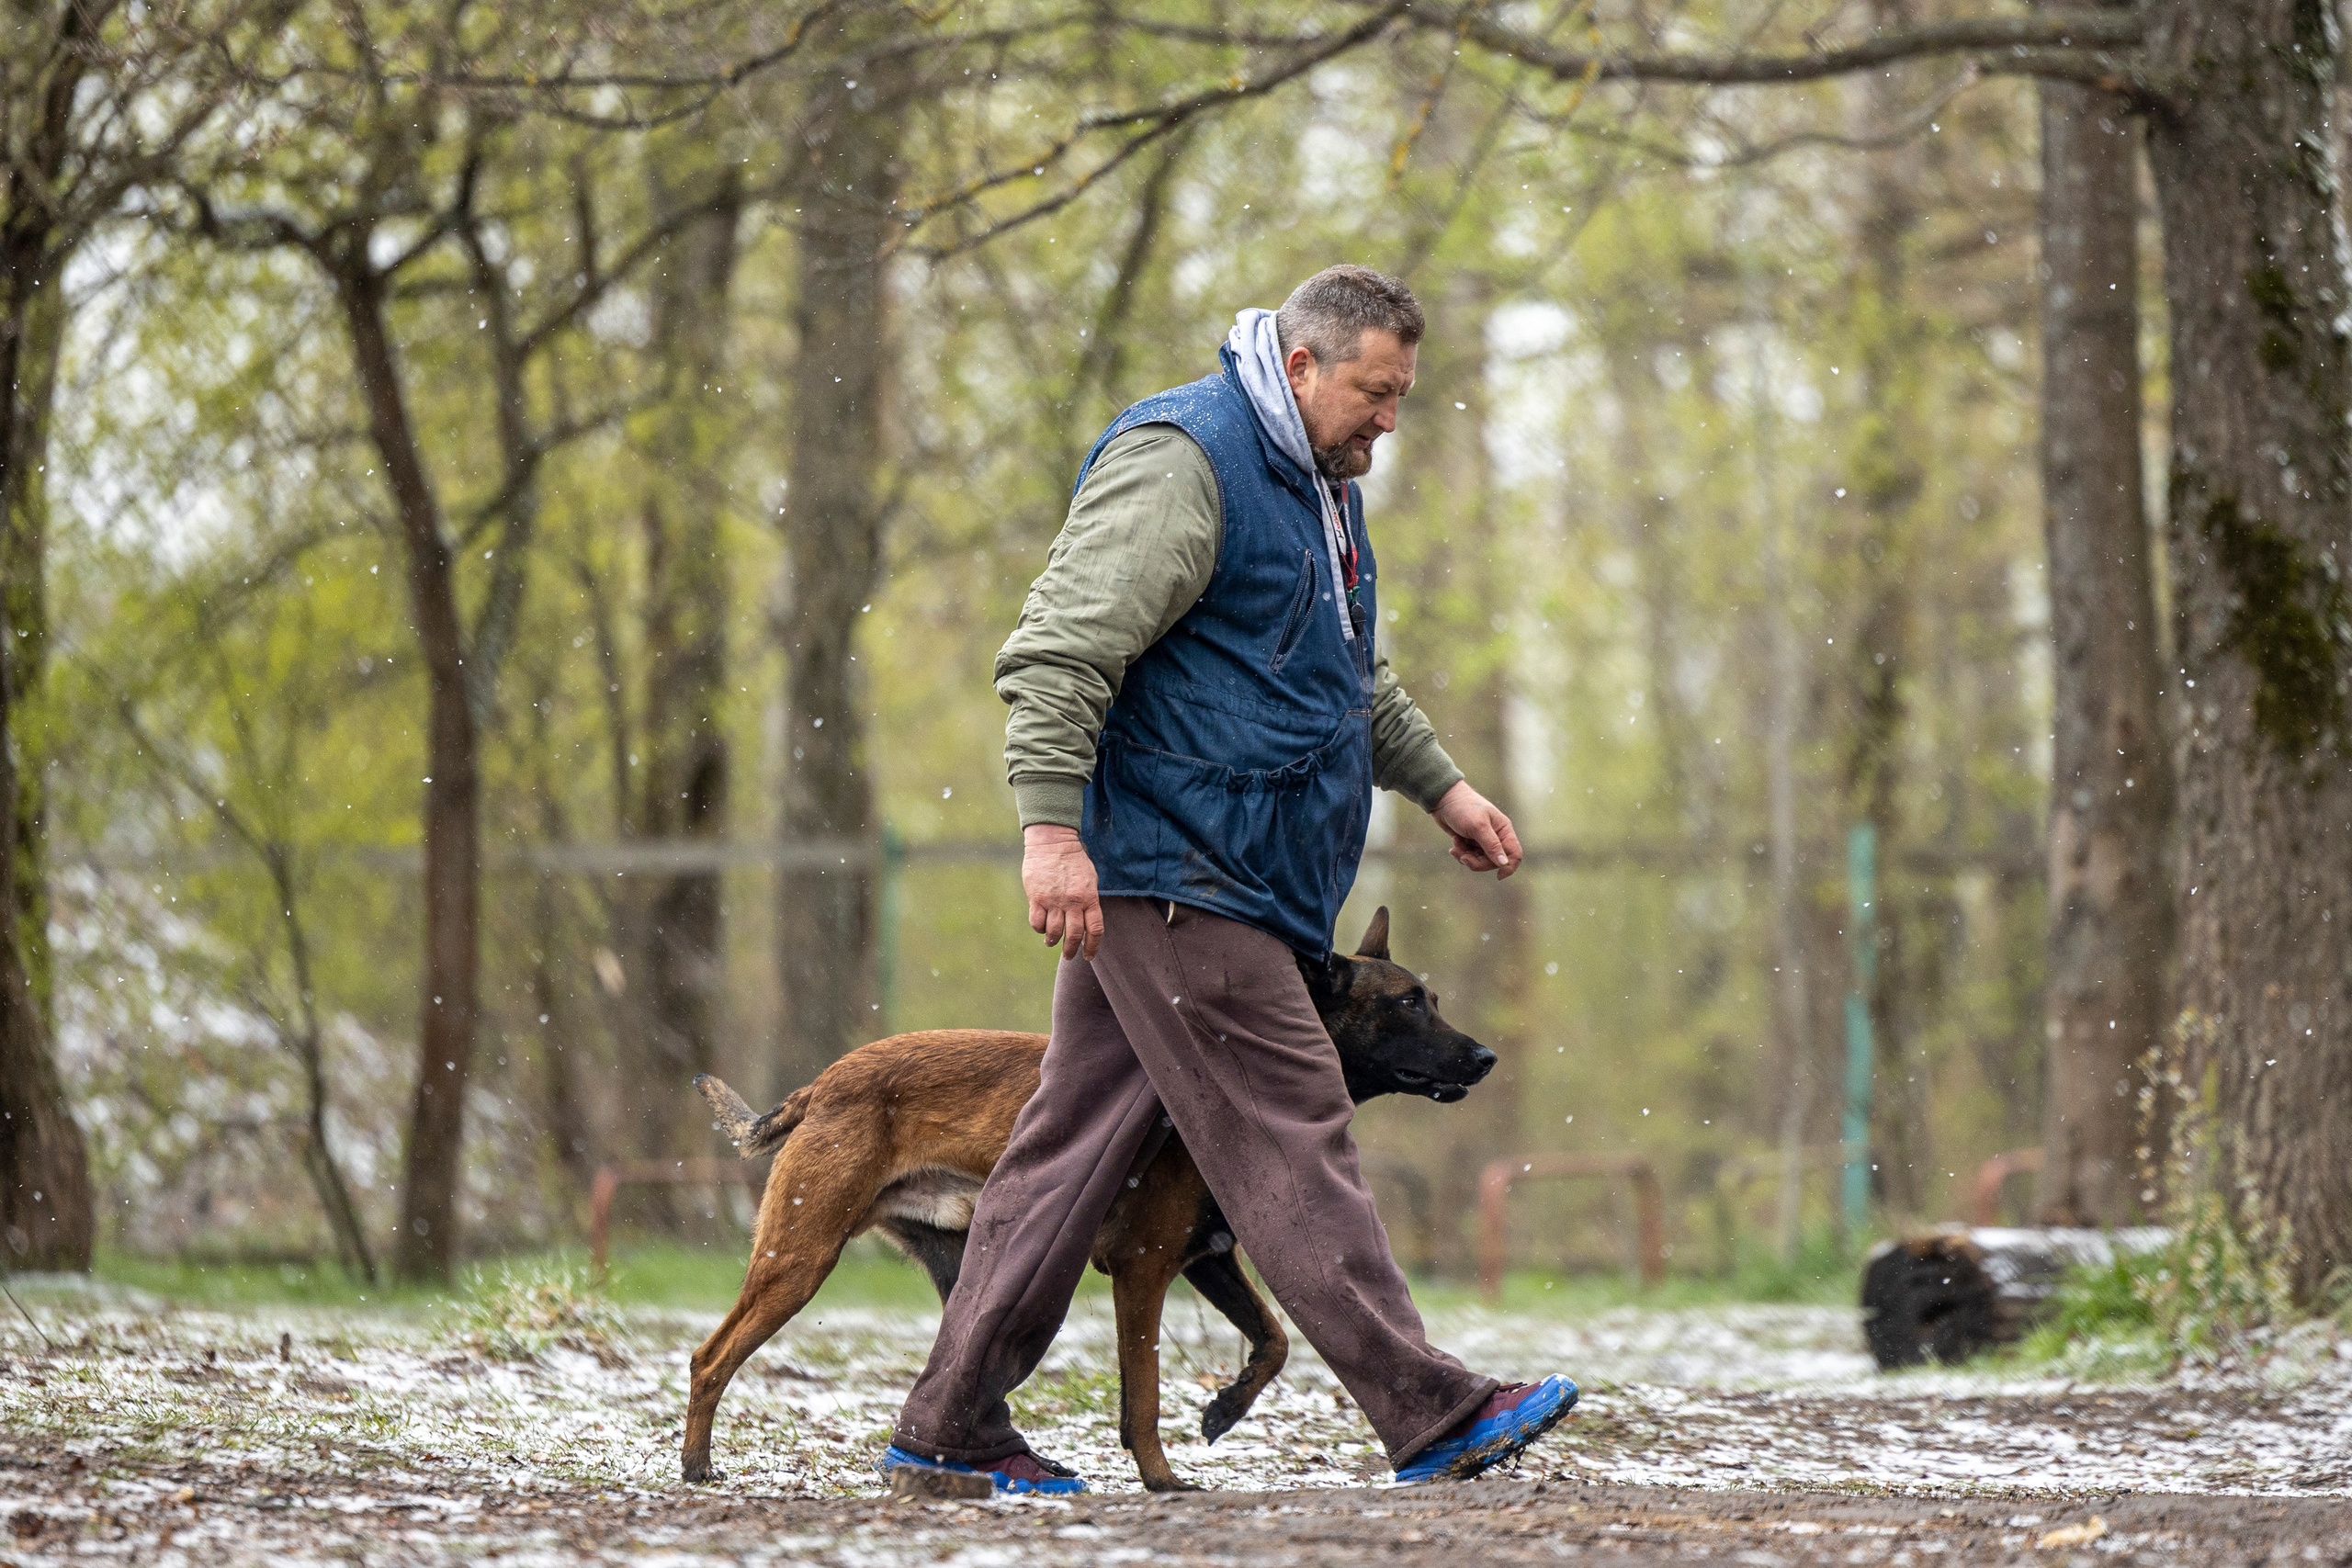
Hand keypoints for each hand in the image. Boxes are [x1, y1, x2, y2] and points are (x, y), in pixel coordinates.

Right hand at [1023, 824, 1103, 958]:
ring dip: (1052, 941)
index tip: (1088, 955)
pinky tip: (1041, 927)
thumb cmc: (1074, 860)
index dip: (1092, 946)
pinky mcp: (1037, 897)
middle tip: (1068, 955)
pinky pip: (1037, 922)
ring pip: (1053, 932)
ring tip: (1051, 942)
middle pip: (1073, 935)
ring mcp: (1054, 901)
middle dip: (1071, 950)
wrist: (1053, 842)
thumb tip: (1086, 921)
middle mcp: (1072, 902)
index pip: (1094, 929)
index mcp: (1089, 898)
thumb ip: (1089, 900)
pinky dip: (1039, 929)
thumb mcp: (1090, 879)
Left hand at [1431, 780, 1521, 878]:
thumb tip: (1504, 863)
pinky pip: (1470, 857)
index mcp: (1504, 830)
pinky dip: (1461, 854)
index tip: (1498, 877)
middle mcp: (1496, 836)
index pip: (1515, 853)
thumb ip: (1491, 845)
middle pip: (1494, 862)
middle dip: (1478, 862)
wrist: (1443, 799)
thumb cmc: (1464, 808)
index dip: (1509, 867)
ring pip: (1480, 861)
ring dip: (1466, 858)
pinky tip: (1453, 846)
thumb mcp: (1478, 827)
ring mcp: (1483, 840)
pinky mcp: (1470, 843)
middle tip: (1464, 857)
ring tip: (1455, 847)